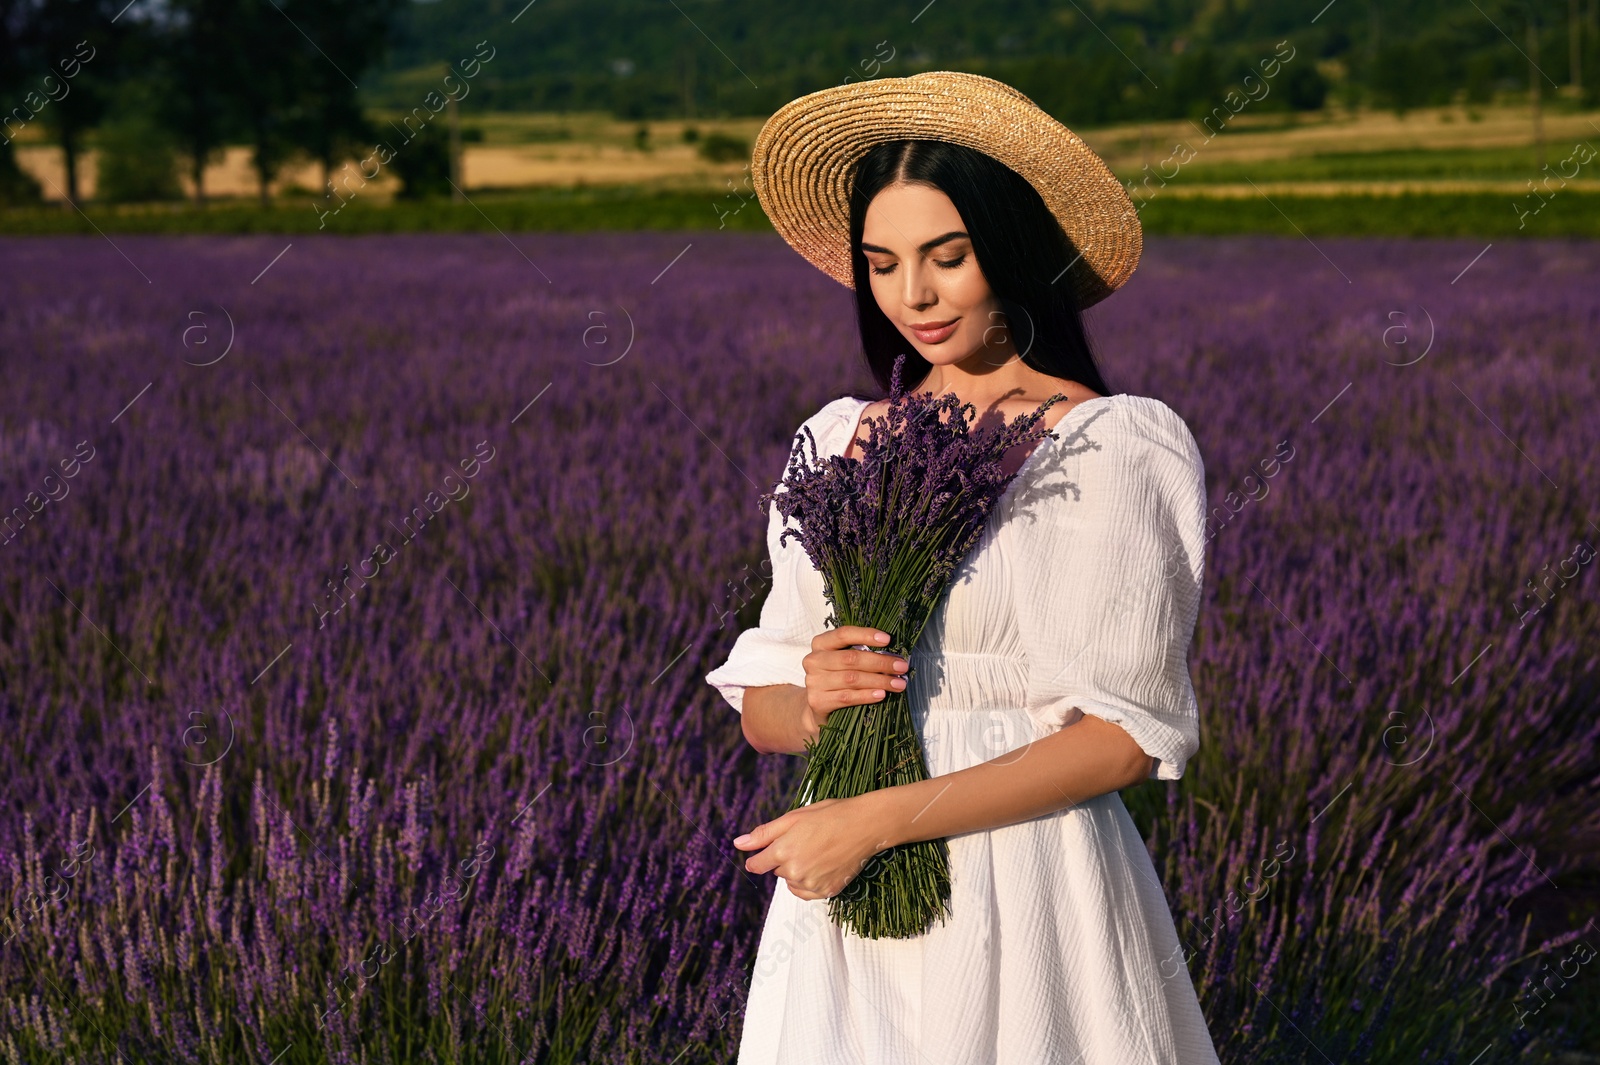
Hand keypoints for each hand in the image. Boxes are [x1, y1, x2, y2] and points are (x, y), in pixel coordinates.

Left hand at [732, 795, 894, 901]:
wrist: (865, 825)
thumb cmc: (829, 815)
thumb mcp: (793, 818)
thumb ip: (764, 834)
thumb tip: (737, 844)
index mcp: (783, 850)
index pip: (757, 865)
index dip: (760, 858)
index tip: (766, 854)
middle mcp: (795, 871)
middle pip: (777, 871)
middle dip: (785, 858)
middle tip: (806, 841)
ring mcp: (811, 884)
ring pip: (792, 882)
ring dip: (798, 871)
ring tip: (818, 852)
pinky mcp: (826, 892)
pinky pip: (806, 892)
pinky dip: (809, 883)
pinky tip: (823, 866)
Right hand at [799, 625, 909, 734]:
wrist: (817, 706)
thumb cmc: (836, 678)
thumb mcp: (842, 660)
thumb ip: (860, 653)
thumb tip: (892, 655)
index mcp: (820, 644)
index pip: (843, 634)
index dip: (866, 635)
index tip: (888, 639)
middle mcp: (813, 660)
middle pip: (851, 658)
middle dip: (880, 662)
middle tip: (901, 667)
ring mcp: (813, 681)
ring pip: (852, 679)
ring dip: (879, 681)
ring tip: (898, 684)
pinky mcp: (817, 701)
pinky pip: (847, 697)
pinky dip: (867, 695)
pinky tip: (881, 695)